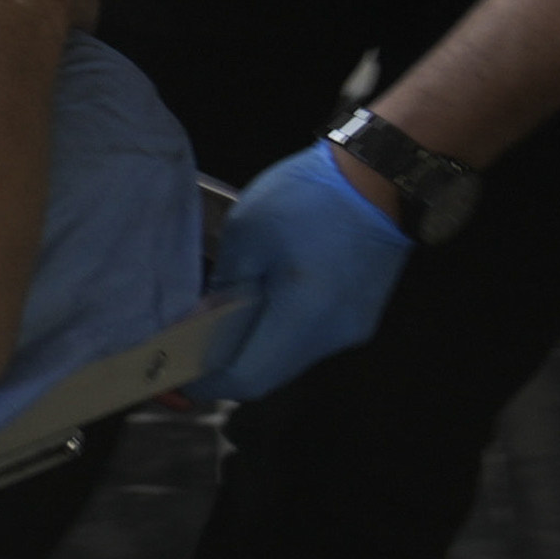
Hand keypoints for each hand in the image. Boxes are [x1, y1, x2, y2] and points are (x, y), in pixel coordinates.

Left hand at [199, 140, 412, 402]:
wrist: (382, 175)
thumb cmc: (308, 196)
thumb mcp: (246, 234)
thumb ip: (223, 286)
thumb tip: (206, 321)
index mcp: (304, 318)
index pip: (248, 380)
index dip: (208, 383)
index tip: (176, 372)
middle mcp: (332, 336)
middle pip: (268, 375)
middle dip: (226, 367)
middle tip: (193, 345)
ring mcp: (353, 329)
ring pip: (288, 359)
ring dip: (253, 348)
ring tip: (223, 319)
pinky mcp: (361, 316)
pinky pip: (309, 340)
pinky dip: (278, 333)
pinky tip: (262, 304)